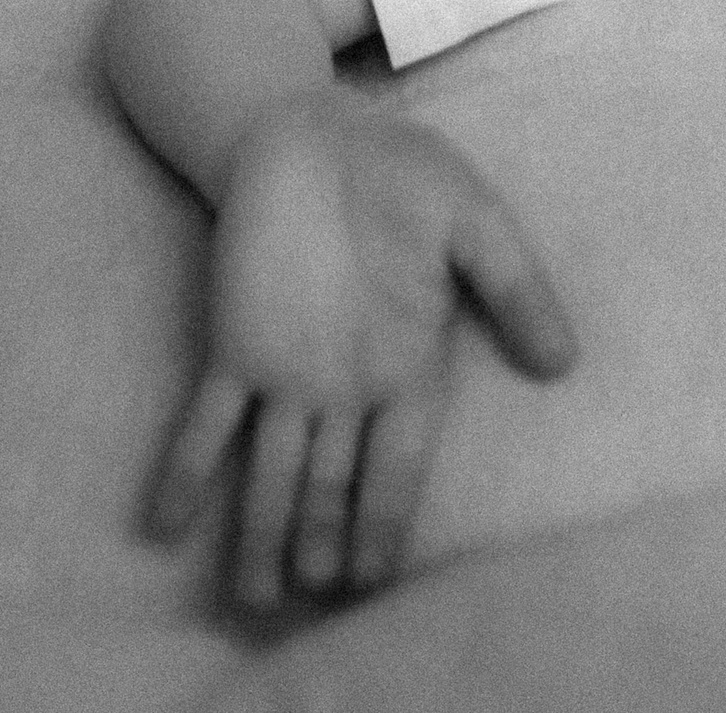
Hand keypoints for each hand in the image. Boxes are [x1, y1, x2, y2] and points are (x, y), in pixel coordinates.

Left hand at [145, 97, 576, 608]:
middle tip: (310, 593)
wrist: (315, 128)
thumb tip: (563, 362)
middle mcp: (345, 387)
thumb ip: (513, 284)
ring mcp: (284, 371)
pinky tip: (162, 525)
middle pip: (330, 484)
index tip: (374, 577)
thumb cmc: (404, 174)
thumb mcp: (475, 217)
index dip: (385, 520)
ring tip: (251, 597)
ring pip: (269, 471)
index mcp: (408, 365)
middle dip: (319, 540)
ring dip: (256, 533)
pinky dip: (185, 472)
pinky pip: (205, 421)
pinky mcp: (232, 345)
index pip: (398, 464)